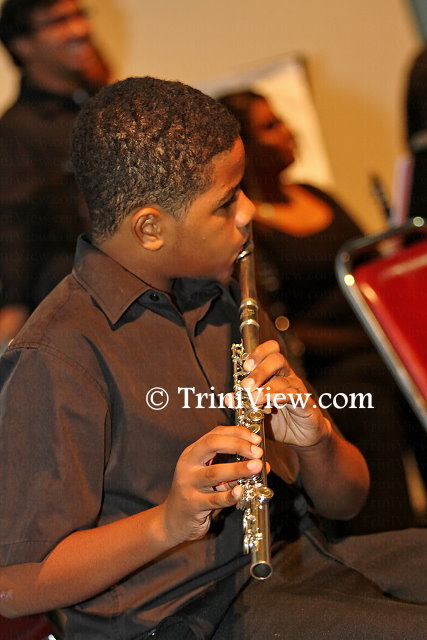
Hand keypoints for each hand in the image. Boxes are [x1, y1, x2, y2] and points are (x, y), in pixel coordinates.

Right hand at [161, 425, 262, 544]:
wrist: (171, 521)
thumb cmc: (195, 494)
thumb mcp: (211, 477)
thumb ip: (233, 469)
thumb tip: (263, 464)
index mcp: (193, 453)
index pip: (215, 434)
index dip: (237, 433)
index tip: (255, 439)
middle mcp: (188, 464)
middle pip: (211, 445)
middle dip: (237, 445)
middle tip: (257, 452)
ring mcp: (189, 484)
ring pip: (214, 472)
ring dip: (238, 468)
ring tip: (256, 466)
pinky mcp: (193, 504)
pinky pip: (214, 499)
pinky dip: (230, 495)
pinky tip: (241, 491)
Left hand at [241, 340, 331, 447]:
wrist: (302, 437)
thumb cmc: (279, 421)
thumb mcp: (257, 412)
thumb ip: (243, 404)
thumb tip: (228, 397)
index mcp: (275, 373)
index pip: (271, 350)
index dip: (259, 353)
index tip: (245, 365)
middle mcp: (287, 376)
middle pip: (277, 359)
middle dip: (260, 370)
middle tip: (246, 385)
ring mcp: (298, 388)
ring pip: (284, 379)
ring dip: (266, 388)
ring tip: (254, 398)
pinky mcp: (306, 403)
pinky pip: (294, 395)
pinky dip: (280, 397)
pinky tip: (270, 402)